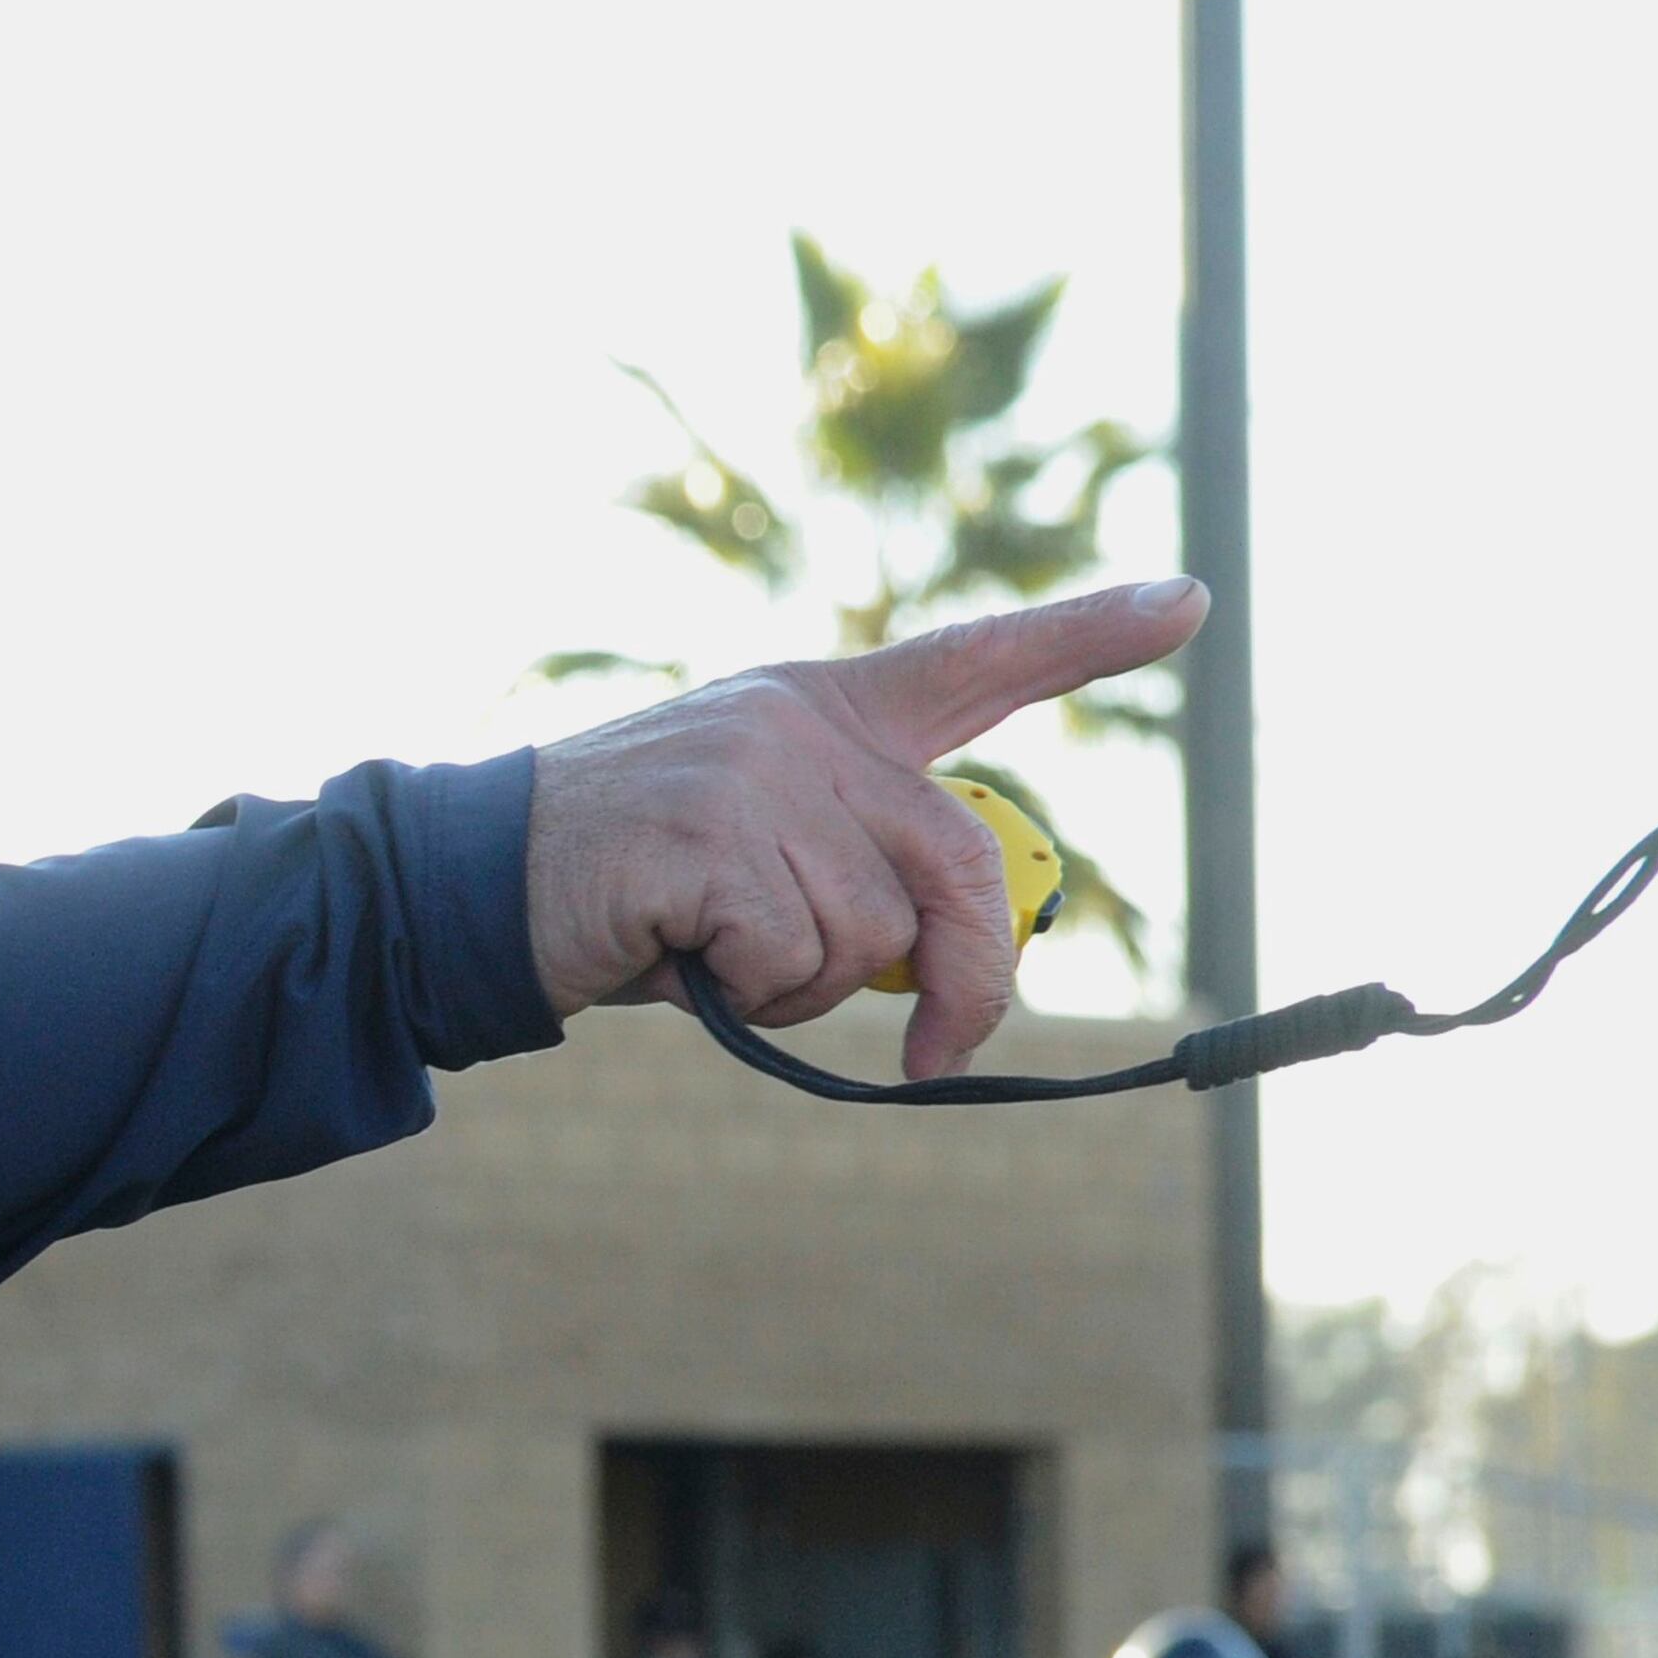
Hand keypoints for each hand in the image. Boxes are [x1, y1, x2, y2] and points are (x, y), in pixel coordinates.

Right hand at [523, 580, 1204, 1080]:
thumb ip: (852, 872)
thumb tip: (944, 978)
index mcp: (819, 708)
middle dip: (970, 978)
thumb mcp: (751, 853)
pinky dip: (748, 992)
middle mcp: (802, 724)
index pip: (971, 662)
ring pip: (873, 934)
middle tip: (940, 1056)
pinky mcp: (713, 836)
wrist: (469, 884)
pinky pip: (798, 960)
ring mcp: (758, 772)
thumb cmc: (623, 888)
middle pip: (962, 861)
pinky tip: (674, 956)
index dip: (1083, 634)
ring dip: (802, 985)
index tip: (1188, 600)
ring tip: (709, 954)